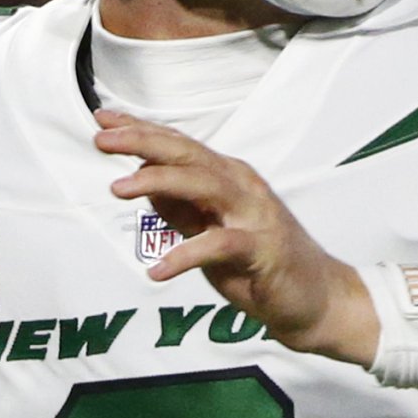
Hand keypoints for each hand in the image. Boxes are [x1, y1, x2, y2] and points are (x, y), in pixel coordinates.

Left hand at [96, 111, 378, 364]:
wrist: (315, 300)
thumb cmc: (259, 265)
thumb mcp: (209, 232)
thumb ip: (180, 208)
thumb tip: (143, 183)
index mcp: (228, 178)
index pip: (180, 146)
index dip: (141, 129)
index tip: (103, 118)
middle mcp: (242, 186)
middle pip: (188, 154)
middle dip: (143, 142)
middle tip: (102, 138)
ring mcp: (255, 215)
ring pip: (204, 184)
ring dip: (158, 181)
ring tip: (117, 188)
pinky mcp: (262, 249)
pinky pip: (219, 245)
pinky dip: (185, 255)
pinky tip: (157, 271)